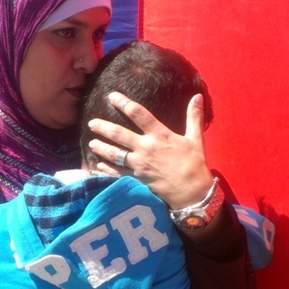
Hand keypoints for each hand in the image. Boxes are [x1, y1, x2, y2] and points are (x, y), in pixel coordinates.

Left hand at [87, 91, 214, 211]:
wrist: (192, 192)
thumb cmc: (194, 164)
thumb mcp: (196, 138)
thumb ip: (194, 116)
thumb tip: (198, 96)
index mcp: (159, 135)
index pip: (138, 114)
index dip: (124, 103)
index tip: (112, 97)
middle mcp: (145, 148)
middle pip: (119, 134)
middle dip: (103, 127)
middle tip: (92, 123)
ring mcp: (139, 164)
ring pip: (114, 154)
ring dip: (101, 147)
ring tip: (91, 143)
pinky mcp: (137, 179)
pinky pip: (117, 173)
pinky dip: (106, 169)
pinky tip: (98, 165)